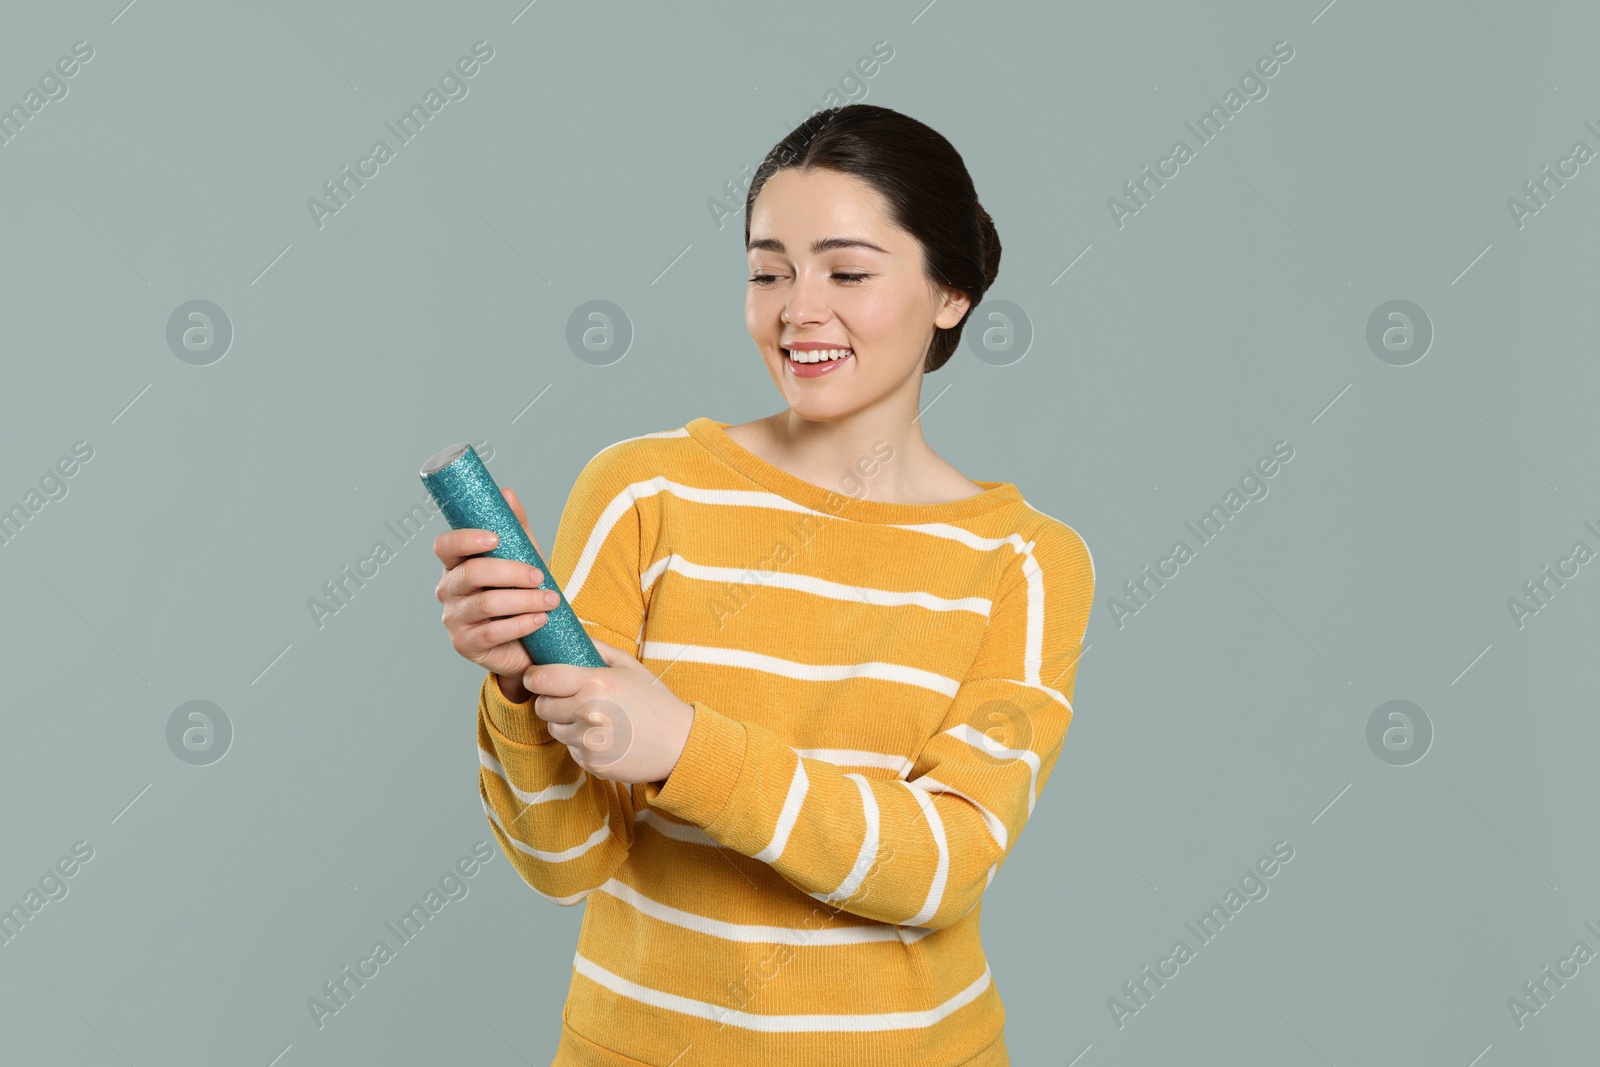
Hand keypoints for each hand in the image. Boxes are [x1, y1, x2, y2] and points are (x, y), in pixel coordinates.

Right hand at [432, 487, 557, 688]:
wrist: (528, 641)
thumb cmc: (520, 593)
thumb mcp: (521, 558)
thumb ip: (514, 528)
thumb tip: (506, 493)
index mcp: (455, 564)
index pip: (445, 546)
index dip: (465, 539)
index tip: (495, 538)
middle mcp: (448, 590)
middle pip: (472, 574)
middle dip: (511, 572)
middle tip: (539, 575)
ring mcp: (454, 620)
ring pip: (486, 604)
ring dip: (524, 600)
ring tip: (551, 599)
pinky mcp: (466, 645)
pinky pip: (493, 632)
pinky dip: (522, 624)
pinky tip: (541, 619)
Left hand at [523, 639, 695, 785]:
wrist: (678, 744)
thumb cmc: (655, 701)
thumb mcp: (630, 666)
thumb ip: (597, 648)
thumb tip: (570, 635)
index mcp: (596, 684)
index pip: (541, 679)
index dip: (536, 676)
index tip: (541, 676)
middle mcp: (587, 713)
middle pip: (542, 706)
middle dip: (551, 699)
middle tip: (570, 697)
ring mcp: (587, 742)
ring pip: (554, 729)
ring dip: (565, 722)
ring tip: (593, 717)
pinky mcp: (589, 762)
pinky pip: (570, 748)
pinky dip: (580, 742)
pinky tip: (604, 735)